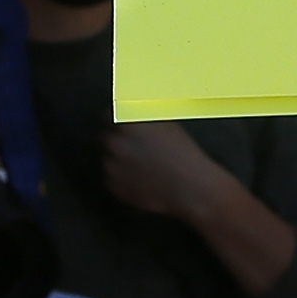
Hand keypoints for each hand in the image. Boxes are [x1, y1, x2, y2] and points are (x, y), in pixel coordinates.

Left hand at [99, 121, 241, 223]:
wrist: (190, 187)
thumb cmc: (182, 154)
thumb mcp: (166, 124)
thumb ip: (144, 115)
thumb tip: (133, 110)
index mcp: (125, 124)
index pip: (107, 116)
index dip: (118, 122)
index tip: (127, 128)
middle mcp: (113, 143)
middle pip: (106, 138)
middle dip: (119, 142)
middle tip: (139, 149)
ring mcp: (111, 167)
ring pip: (108, 160)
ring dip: (119, 161)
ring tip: (143, 166)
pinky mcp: (114, 187)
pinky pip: (113, 179)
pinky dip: (123, 179)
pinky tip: (143, 179)